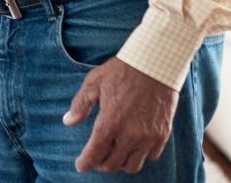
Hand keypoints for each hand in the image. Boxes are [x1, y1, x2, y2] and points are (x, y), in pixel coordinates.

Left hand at [63, 57, 178, 173]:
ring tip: (113, 155)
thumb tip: (68, 121)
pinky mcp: (162, 135)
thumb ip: (80, 104)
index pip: (95, 151)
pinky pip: (150, 157)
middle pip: (114, 163)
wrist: (153, 65)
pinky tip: (131, 147)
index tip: (80, 166)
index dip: (86, 162)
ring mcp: (149, 137)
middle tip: (95, 160)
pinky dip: (139, 156)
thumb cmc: (121, 71)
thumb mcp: (94, 82)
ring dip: (120, 164)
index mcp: (111, 121)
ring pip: (133, 165)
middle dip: (101, 165)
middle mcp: (130, 134)